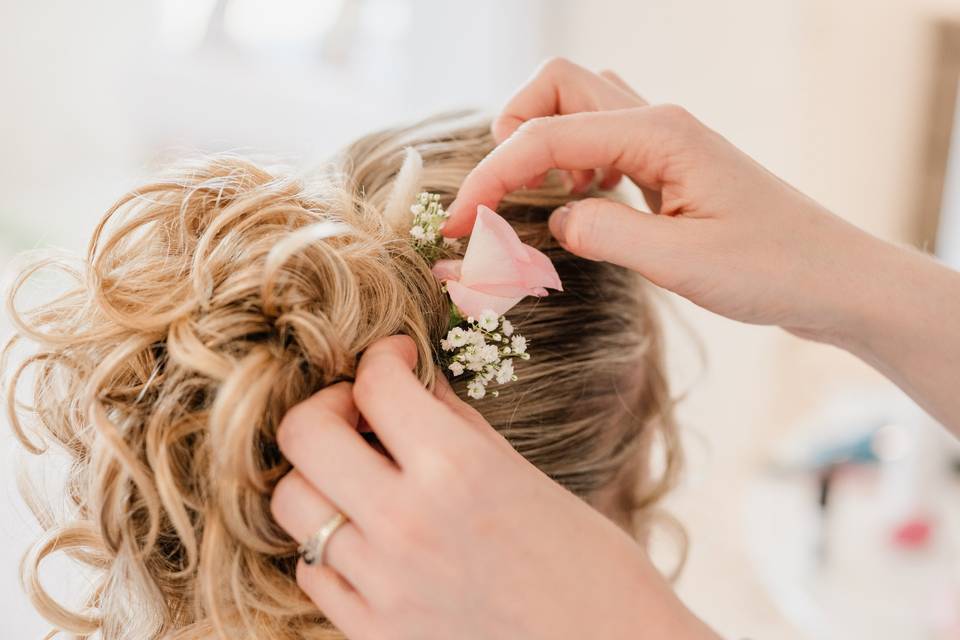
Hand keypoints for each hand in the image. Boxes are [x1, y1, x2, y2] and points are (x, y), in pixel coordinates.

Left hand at [271, 336, 716, 639]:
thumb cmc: (591, 565)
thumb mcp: (524, 475)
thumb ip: (455, 425)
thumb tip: (413, 386)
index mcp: (457, 469)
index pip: (376, 385)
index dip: (382, 357)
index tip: (395, 358)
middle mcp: (406, 523)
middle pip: (304, 435)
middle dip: (326, 405)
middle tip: (358, 408)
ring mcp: (383, 584)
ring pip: (293, 503)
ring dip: (320, 476)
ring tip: (359, 476)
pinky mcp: (375, 633)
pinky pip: (312, 572)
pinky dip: (328, 544)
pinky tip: (366, 535)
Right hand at [444, 58, 959, 432]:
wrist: (834, 279)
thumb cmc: (773, 270)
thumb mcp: (682, 262)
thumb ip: (604, 233)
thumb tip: (551, 221)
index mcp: (658, 133)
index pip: (545, 134)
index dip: (490, 176)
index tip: (457, 225)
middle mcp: (657, 120)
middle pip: (556, 85)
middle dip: (510, 134)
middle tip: (499, 199)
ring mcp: (664, 138)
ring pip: (577, 105)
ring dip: (541, 142)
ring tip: (538, 203)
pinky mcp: (668, 162)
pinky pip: (600, 138)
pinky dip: (570, 162)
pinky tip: (581, 205)